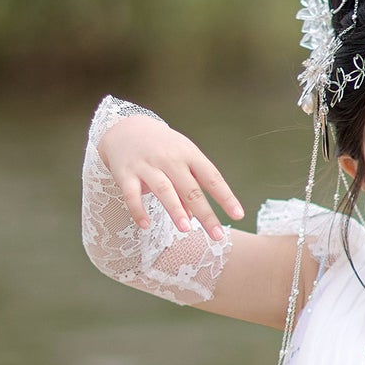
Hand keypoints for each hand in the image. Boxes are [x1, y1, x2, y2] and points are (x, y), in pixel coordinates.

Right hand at [97, 113, 243, 241]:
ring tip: (186, 229)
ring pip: (164, 189)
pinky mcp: (126, 174)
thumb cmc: (162, 148)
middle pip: (191, 189)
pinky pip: (132, 195)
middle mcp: (170, 159)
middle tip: (217, 236)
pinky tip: (145, 225)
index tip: (238, 215)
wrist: (126, 129)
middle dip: (205, 214)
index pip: (211, 177)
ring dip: (175, 210)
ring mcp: (147, 166)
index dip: (225, 196)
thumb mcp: (181, 159)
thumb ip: (190, 186)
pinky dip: (137, 210)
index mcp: (189, 154)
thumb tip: (194, 216)